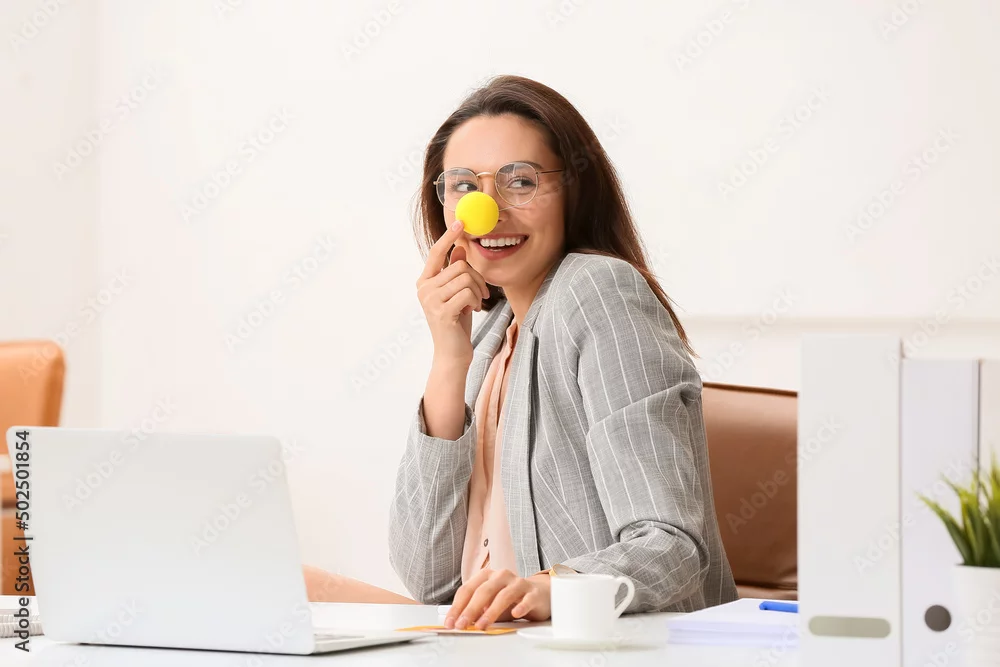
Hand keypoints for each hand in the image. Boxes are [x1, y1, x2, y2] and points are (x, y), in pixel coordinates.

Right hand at [416, 220, 489, 367]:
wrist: (452, 353)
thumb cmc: (456, 322)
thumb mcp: (457, 293)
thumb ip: (454, 271)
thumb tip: (460, 247)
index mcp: (425, 281)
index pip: (436, 252)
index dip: (449, 236)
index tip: (461, 221)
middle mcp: (424, 288)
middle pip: (459, 265)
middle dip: (476, 278)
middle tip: (481, 293)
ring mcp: (430, 300)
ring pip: (465, 277)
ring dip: (478, 290)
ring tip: (475, 303)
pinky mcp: (441, 311)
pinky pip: (467, 292)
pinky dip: (476, 300)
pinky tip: (472, 310)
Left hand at [444, 569, 551, 629]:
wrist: (539, 594)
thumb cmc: (512, 599)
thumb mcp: (490, 603)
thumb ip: (478, 610)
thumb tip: (462, 622)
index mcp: (487, 576)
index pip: (467, 589)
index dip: (457, 606)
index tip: (450, 622)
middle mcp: (501, 576)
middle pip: (483, 591)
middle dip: (470, 609)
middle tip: (462, 625)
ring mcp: (518, 582)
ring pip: (503, 595)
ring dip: (491, 612)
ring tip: (482, 625)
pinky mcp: (533, 592)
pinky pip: (526, 599)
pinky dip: (520, 607)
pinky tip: (515, 614)